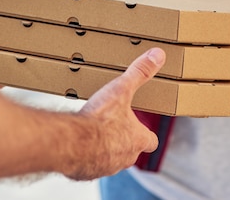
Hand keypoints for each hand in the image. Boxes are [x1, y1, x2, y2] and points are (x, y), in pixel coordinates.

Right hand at [66, 47, 165, 179]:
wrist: (71, 143)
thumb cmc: (99, 120)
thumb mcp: (121, 89)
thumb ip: (140, 72)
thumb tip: (157, 56)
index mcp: (137, 140)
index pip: (151, 141)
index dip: (146, 133)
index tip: (141, 127)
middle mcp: (125, 158)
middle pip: (130, 152)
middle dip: (123, 141)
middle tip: (113, 127)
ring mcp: (106, 167)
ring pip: (110, 160)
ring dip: (104, 149)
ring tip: (94, 134)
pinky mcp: (86, 173)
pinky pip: (89, 166)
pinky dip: (85, 157)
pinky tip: (77, 145)